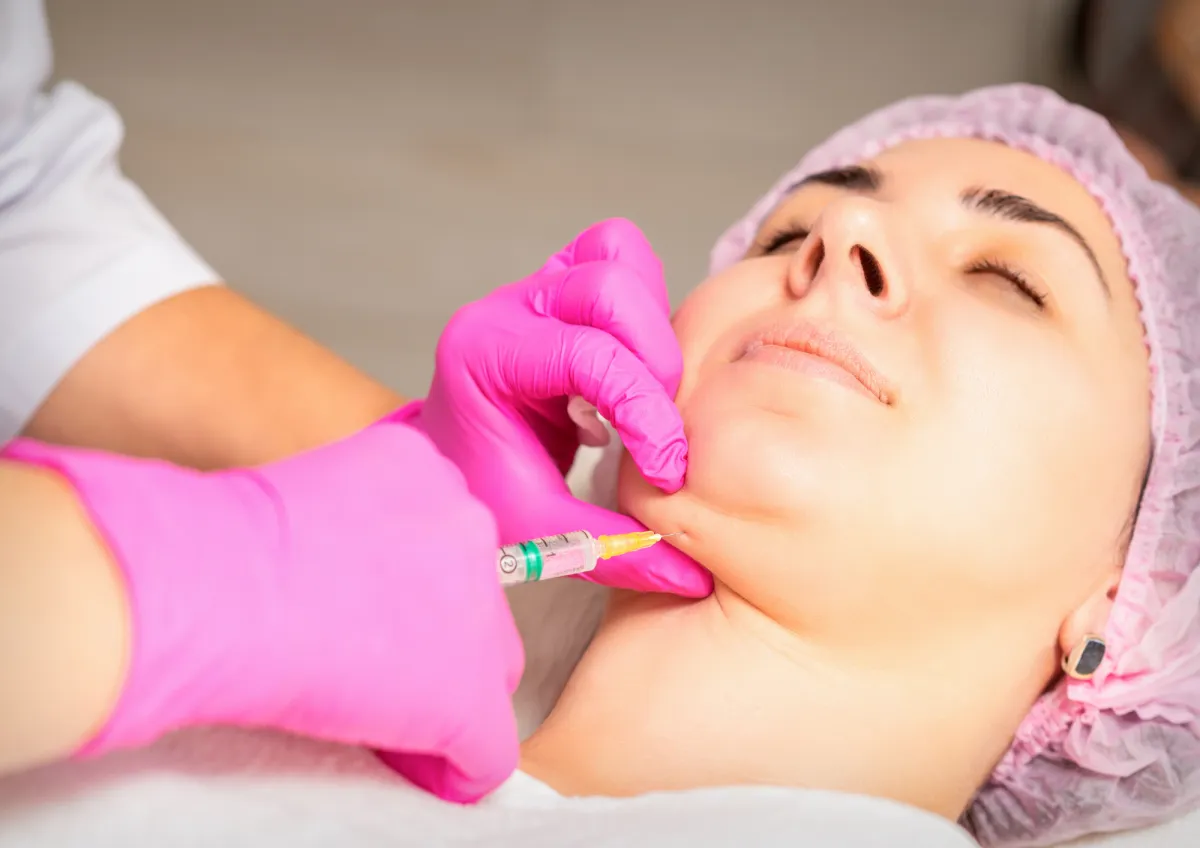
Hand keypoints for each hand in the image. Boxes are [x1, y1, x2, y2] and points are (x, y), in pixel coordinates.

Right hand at [2, 417, 521, 802]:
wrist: (218, 590)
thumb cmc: (222, 544)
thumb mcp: (304, 494)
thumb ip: (352, 522)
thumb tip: (345, 577)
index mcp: (424, 469)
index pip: (447, 536)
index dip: (411, 584)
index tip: (373, 610)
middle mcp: (468, 524)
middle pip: (476, 598)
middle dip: (435, 631)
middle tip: (371, 660)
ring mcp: (478, 608)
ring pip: (489, 665)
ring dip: (445, 690)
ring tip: (383, 711)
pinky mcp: (469, 696)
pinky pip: (486, 747)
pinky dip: (455, 765)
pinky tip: (422, 767)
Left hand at [408, 219, 711, 596]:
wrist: (450, 460)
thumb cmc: (483, 492)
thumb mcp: (539, 535)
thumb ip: (614, 551)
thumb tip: (695, 576)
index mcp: (484, 355)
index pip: (586, 357)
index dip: (644, 411)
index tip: (668, 472)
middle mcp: (507, 308)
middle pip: (606, 289)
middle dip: (653, 363)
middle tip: (657, 430)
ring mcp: (535, 287)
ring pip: (617, 257)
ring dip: (651, 326)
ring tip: (648, 392)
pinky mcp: (563, 282)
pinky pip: (619, 254)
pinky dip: (646, 300)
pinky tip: (638, 363)